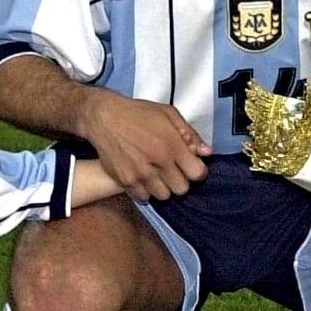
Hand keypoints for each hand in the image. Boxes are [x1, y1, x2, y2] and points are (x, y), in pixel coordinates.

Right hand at [80, 90, 209, 200]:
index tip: (192, 166)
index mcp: (171, 145)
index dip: (197, 171)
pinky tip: (144, 176)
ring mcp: (140, 174)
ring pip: (163, 196)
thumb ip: (189, 134)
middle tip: (173, 169)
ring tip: (158, 173)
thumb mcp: (168, 114)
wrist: (104, 118)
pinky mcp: (125, 181)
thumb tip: (205, 152)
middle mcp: (157, 163)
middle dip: (181, 180)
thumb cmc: (137, 113)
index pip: (197, 174)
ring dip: (164, 187)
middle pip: (182, 189)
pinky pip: (144, 197)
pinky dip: (146, 190)